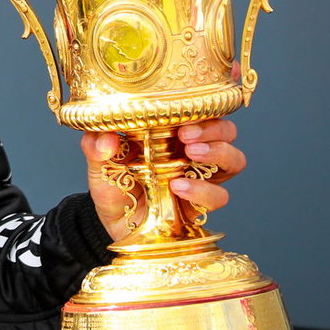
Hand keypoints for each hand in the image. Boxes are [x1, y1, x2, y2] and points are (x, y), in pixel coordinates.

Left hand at [82, 118, 245, 242]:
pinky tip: (179, 186)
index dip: (202, 107)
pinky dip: (203, 189)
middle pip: (227, 131)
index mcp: (171, 132)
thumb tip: (105, 138)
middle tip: (188, 136)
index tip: (189, 111)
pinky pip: (219, 195)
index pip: (200, 111)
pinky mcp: (201, 204)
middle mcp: (191, 151)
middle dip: (214, 129)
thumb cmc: (113, 184)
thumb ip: (95, 147)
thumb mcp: (98, 163)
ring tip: (192, 154)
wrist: (112, 222)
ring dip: (218, 153)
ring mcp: (200, 177)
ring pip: (233, 160)